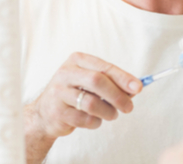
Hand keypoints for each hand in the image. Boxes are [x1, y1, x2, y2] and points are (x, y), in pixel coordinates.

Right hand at [24, 52, 141, 163]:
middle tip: (129, 107)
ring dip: (108, 112)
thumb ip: (112, 83)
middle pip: (98, 81)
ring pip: (92, 102)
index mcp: (77, 60)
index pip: (105, 67)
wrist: (44, 113)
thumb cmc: (75, 93)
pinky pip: (84, 119)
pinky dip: (96, 122)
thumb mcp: (91, 82)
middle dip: (117, 95)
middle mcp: (66, 73)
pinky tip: (95, 120)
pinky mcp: (57, 112)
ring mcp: (59, 92)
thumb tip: (135, 89)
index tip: (139, 87)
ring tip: (112, 115)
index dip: (123, 78)